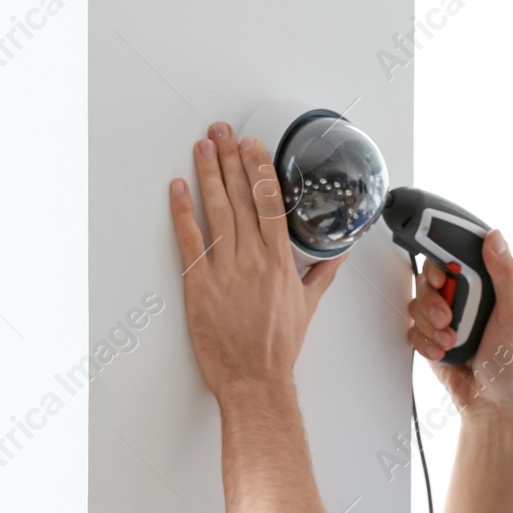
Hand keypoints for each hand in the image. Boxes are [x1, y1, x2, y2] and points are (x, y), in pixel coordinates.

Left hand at [169, 121, 343, 399]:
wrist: (254, 381)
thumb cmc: (278, 349)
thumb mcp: (307, 307)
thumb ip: (320, 275)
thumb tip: (335, 256)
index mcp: (280, 262)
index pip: (271, 202)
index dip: (260, 169)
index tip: (253, 146)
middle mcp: (253, 260)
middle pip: (242, 197)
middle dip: (231, 159)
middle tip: (222, 131)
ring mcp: (225, 270)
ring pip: (216, 210)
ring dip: (207, 174)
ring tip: (202, 146)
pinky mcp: (199, 284)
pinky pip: (189, 239)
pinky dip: (182, 211)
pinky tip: (178, 189)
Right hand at [406, 229, 512, 419]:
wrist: (491, 401)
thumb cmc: (510, 359)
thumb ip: (505, 274)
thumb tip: (496, 238)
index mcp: (484, 283)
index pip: (453, 256)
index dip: (441, 262)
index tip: (442, 278)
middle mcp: (462, 296)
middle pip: (428, 279)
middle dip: (433, 301)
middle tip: (448, 317)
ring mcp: (444, 316)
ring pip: (417, 305)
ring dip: (431, 326)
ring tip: (451, 340)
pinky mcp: (430, 336)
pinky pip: (412, 330)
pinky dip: (425, 343)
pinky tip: (443, 352)